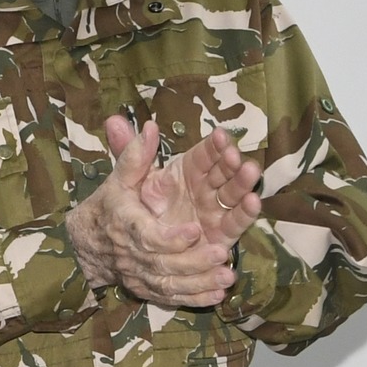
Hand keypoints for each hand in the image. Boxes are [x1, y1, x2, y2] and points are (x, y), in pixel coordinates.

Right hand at [68, 118, 235, 307]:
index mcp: (126, 226)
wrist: (86, 243)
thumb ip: (135, 155)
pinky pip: (172, 299)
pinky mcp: (148, 290)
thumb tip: (150, 126)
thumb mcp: (119, 178)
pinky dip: (195, 299)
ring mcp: (140, 276)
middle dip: (194, 262)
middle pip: (164, 264)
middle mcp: (133, 255)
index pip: (148, 236)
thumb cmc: (109, 206)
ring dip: (200, 284)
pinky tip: (217, 297)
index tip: (195, 229)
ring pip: (171, 286)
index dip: (171, 237)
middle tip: (221, 252)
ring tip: (227, 278)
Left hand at [117, 119, 262, 249]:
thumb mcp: (130, 179)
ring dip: (243, 183)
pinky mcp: (222, 234)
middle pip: (223, 172)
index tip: (220, 135)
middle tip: (235, 154)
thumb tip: (113, 121)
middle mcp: (205, 188)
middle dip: (231, 162)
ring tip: (251, 170)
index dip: (213, 145)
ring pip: (233, 193)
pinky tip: (254, 201)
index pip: (204, 155)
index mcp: (187, 172)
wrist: (138, 245)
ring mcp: (215, 210)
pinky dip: (246, 213)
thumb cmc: (139, 207)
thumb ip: (128, 153)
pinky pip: (235, 222)